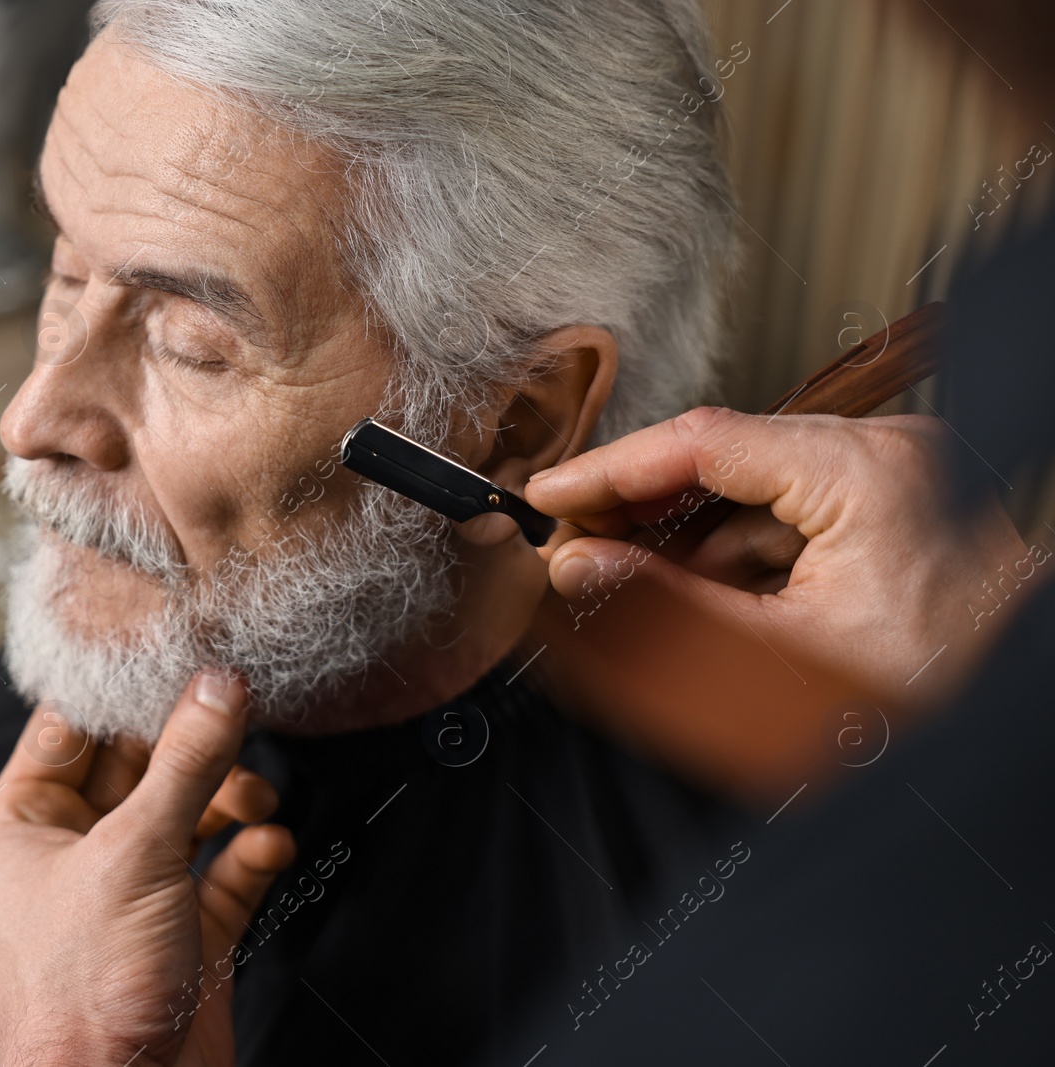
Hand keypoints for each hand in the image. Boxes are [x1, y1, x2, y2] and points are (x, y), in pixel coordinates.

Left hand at [0, 671, 295, 1066]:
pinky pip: (221, 874)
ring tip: (255, 799)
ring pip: (185, 816)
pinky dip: (249, 855)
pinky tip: (268, 849)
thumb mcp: (134, 854)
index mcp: (21, 828)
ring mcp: (130, 896)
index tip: (178, 654)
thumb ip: (184, 763)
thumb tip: (217, 686)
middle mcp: (72, 856)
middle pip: (137, 767)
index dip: (122, 692)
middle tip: (238, 714)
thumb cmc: (81, 997)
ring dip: (228, 799)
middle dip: (190, 745)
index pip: (68, 731)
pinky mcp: (182, 935)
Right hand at [521, 407, 1037, 797]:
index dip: (610, 471)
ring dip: (687, 539)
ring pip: (754, 489)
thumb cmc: (930, 707)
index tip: (551, 496)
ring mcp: (899, 479)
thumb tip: (576, 565)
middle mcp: (891, 456)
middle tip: (572, 546)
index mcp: (870, 474)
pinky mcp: (897, 509)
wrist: (1009, 738)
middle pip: (727, 458)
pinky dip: (738, 553)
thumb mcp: (773, 661)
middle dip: (643, 510)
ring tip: (625, 585)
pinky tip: (693, 594)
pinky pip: (792, 513)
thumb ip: (660, 606)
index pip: (705, 441)